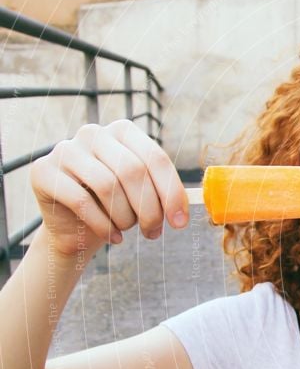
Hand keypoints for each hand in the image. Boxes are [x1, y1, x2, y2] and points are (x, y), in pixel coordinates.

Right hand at [30, 120, 188, 259]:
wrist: (77, 225)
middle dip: (149, 209)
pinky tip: (112, 237)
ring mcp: (65, 150)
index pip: (155, 158)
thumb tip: (186, 209)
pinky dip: (103, 226)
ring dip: (125, 217)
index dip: (171, 193)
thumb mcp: (144, 195)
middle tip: (153, 232)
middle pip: (132, 171)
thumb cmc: (117, 206)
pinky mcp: (44, 172)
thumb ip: (165, 192)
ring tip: (127, 230)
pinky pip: (82, 202)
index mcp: (124, 131)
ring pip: (107, 185)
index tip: (179, 223)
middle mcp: (93, 133)